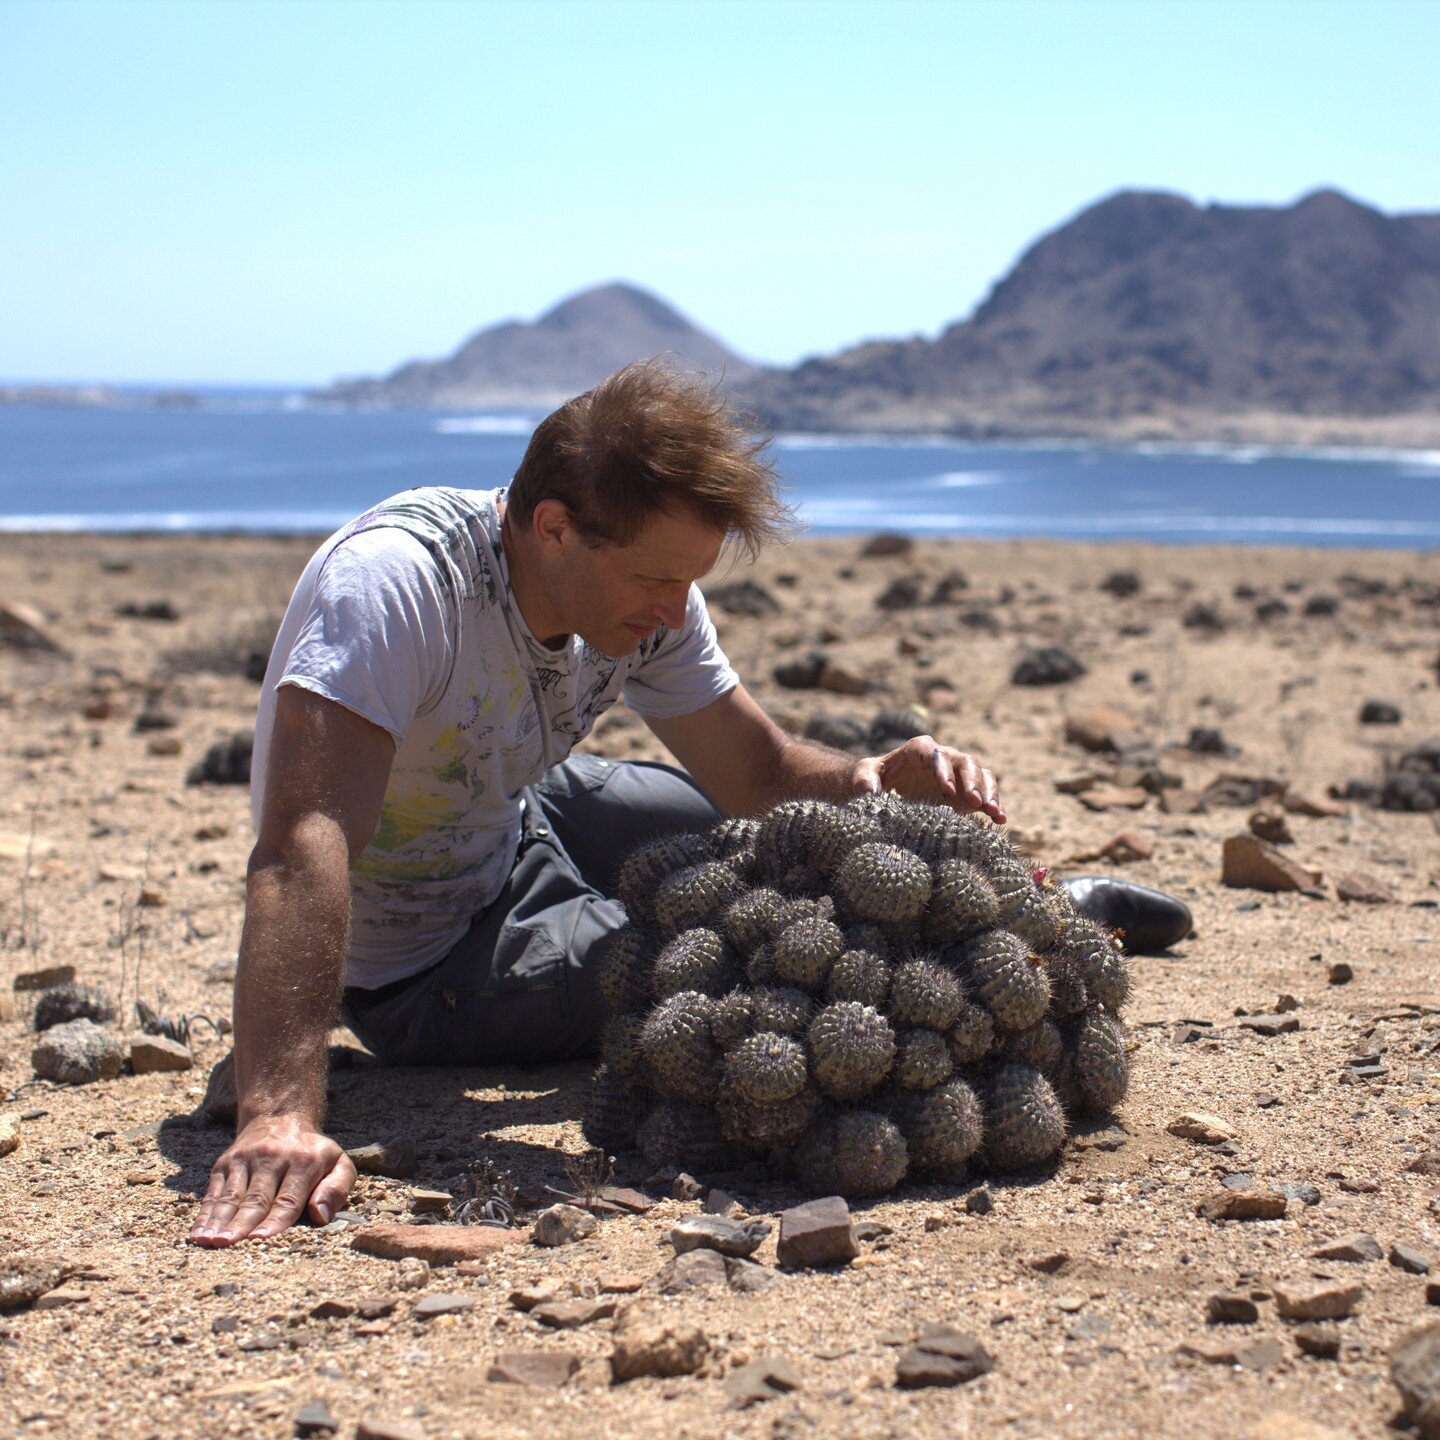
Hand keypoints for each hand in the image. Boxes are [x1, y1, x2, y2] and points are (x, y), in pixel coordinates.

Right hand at [190, 1115, 355, 1246]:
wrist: (281, 1118)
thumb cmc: (312, 1153)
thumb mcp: (338, 1163)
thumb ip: (337, 1188)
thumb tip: (320, 1216)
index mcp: (304, 1162)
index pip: (288, 1198)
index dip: (275, 1220)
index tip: (262, 1239)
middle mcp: (272, 1159)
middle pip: (256, 1198)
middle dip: (241, 1223)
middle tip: (228, 1245)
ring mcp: (246, 1159)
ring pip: (231, 1196)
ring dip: (218, 1220)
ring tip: (208, 1242)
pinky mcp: (226, 1162)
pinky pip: (214, 1191)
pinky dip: (205, 1214)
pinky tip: (197, 1233)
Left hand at [852, 735, 1005, 823]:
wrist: (888, 786)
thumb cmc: (875, 776)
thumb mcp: (865, 774)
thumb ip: (864, 779)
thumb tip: (870, 792)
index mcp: (920, 749)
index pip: (936, 754)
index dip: (944, 770)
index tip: (947, 791)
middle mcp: (944, 758)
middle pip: (965, 762)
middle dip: (972, 781)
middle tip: (975, 802)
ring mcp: (958, 774)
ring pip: (981, 774)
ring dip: (989, 791)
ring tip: (993, 811)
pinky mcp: (967, 791)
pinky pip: (987, 792)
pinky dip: (995, 803)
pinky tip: (1001, 819)